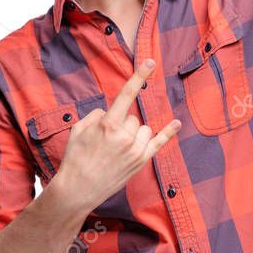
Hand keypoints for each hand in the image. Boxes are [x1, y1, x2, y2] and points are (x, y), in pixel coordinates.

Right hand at [56, 59, 181, 213]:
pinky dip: (168, 132)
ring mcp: (135, 150)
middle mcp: (125, 136)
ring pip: (143, 129)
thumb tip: (110, 113)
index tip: (149, 62)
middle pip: (132, 118)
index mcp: (108, 124)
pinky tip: (176, 123)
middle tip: (106, 142)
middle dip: (121, 124)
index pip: (126, 95)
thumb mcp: (78, 131)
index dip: (138, 76)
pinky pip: (159, 143)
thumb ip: (96, 115)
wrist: (78, 190)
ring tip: (117, 149)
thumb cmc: (75, 159)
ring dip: (133, 133)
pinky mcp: (141, 162)